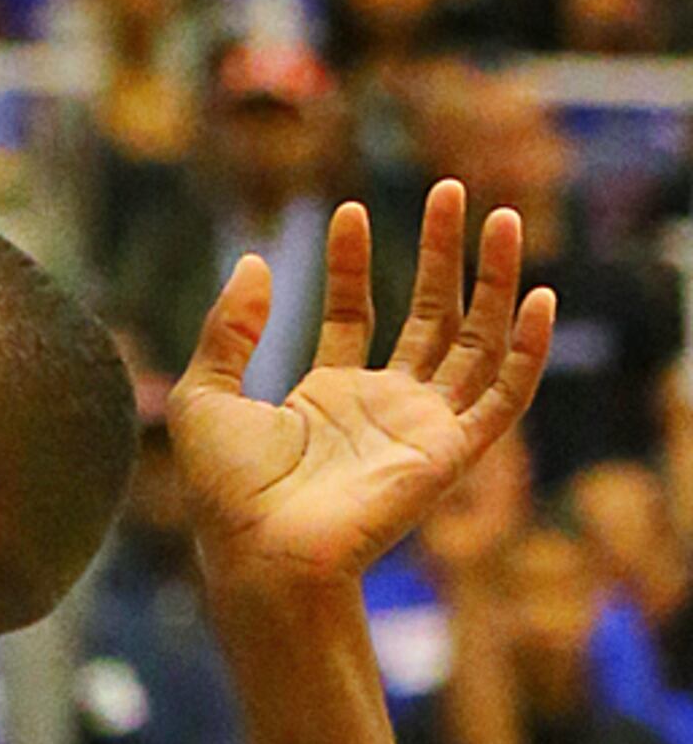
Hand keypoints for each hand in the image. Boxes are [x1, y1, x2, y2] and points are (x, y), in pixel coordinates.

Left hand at [174, 182, 552, 606]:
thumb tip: (251, 262)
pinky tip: (536, 295)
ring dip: (493, 280)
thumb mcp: (208, 395)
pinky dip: (526, 349)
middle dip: (442, 253)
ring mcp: (420, 427)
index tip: (348, 211)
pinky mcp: (451, 451)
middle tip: (451, 191)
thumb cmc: (228, 495)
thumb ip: (229, 329)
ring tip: (500, 217)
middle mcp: (382, 407)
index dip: (352, 263)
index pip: (355, 313)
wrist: (260, 553)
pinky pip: (503, 395)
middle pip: (429, 315)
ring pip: (474, 341)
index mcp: (328, 397)